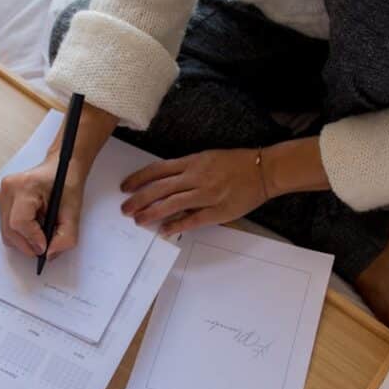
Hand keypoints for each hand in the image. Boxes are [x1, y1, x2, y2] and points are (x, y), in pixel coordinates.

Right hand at [0, 156, 85, 257]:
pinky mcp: (1, 201)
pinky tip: (34, 226)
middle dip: (28, 244)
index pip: (20, 222)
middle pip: (10, 230)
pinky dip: (21, 233)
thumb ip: (66, 236)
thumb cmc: (67, 183)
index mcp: (25, 186)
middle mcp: (8, 189)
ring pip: (7, 232)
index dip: (32, 239)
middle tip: (45, 246)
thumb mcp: (74, 211)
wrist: (61, 166)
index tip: (45, 246)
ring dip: (25, 239)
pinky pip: (7, 227)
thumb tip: (50, 254)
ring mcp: (2, 194)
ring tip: (41, 232)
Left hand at [121, 149, 267, 235]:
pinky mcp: (218, 211)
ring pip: (172, 204)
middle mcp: (196, 177)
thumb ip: (186, 169)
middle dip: (139, 199)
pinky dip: (176, 225)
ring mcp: (207, 194)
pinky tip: (164, 230)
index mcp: (192, 162)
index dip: (138, 179)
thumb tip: (164, 182)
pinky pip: (193, 220)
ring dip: (152, 212)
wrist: (263, 170)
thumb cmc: (235, 163)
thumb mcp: (207, 157)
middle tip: (125, 209)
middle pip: (160, 188)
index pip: (158, 170)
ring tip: (138, 220)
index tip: (125, 187)